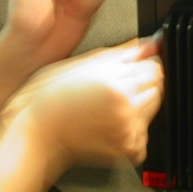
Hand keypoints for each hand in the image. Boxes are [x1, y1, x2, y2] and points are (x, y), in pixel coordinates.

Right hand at [0, 35, 163, 166]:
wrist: (35, 131)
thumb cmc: (52, 96)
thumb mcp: (88, 62)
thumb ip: (127, 52)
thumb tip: (153, 43)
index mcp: (120, 84)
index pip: (156, 67)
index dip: (143, 65)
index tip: (130, 69)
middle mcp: (128, 108)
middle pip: (157, 87)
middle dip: (142, 84)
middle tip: (114, 89)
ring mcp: (129, 130)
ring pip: (153, 108)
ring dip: (139, 105)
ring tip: (109, 106)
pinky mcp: (128, 148)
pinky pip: (144, 134)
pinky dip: (133, 130)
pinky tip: (111, 124)